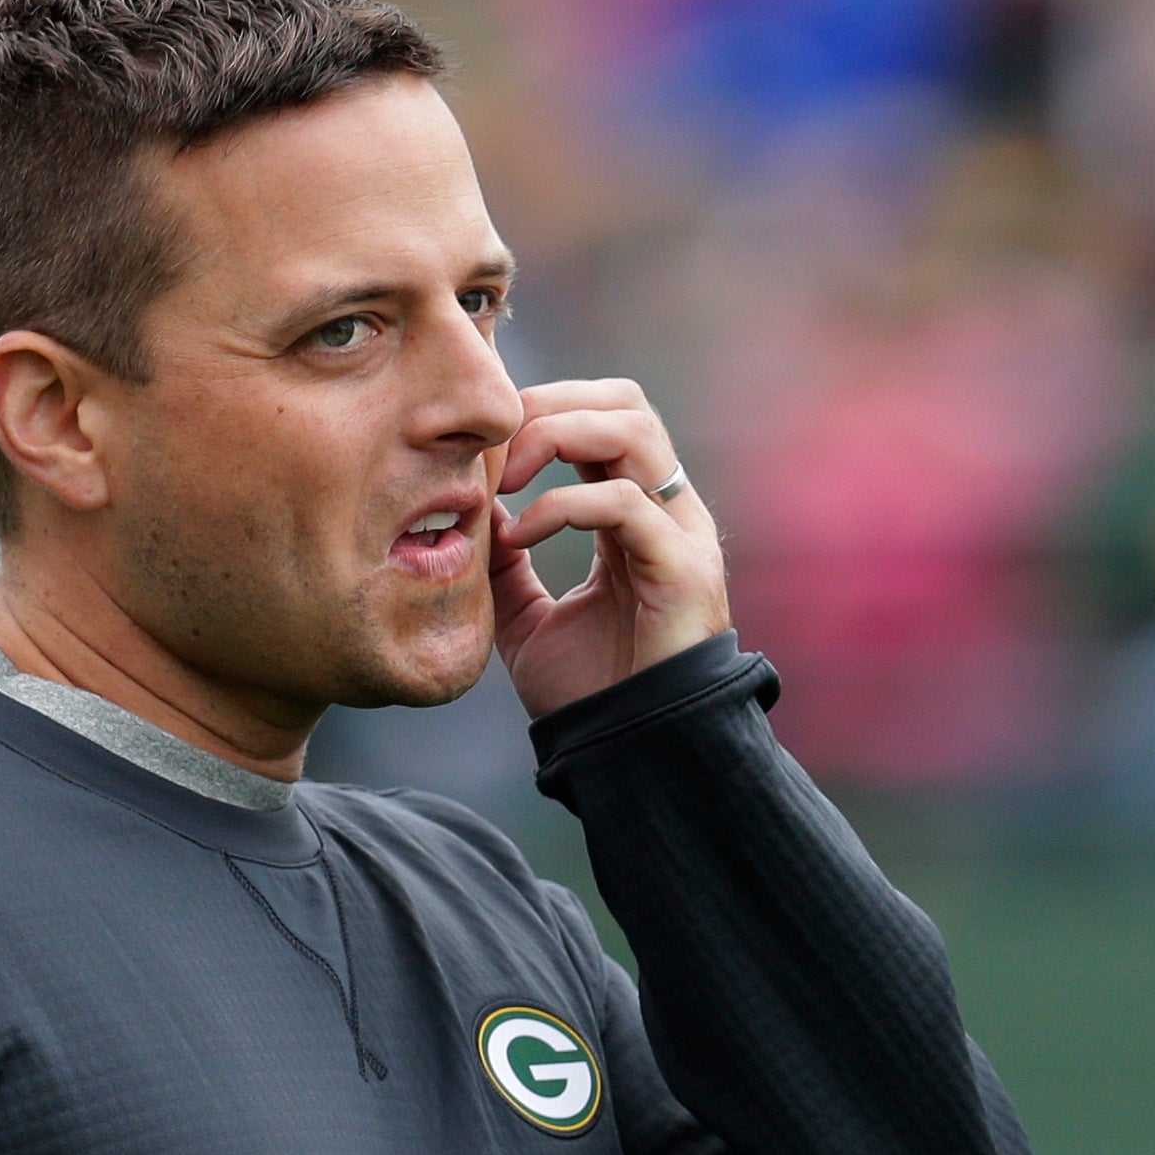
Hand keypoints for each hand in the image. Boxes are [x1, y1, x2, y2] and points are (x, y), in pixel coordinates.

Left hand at [489, 379, 729, 717]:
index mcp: (634, 513)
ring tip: (506, 481)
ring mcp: (680, 532)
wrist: (629, 752)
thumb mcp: (525, 618)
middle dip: (548, 407)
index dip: (539, 413)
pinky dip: (562, 506)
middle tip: (490, 449)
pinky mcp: (683, 566)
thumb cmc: (588, 693)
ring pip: (632, 428)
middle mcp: (665, 510)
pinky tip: (519, 537)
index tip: (479, 446)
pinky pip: (624, 501)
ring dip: (557, 436)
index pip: (597, 419)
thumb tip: (471, 514)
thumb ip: (504, 565)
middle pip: (620, 402)